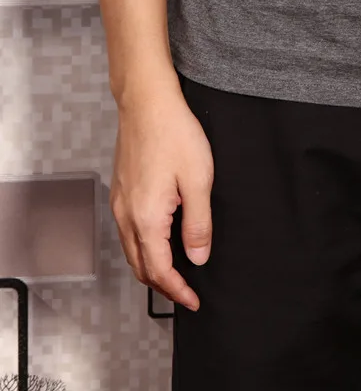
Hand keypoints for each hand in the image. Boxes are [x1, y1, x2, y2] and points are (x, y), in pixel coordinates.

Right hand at [110, 76, 213, 310]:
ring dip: (152, 267)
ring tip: (177, 272)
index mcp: (146, 218)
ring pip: (131, 250)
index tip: (193, 301)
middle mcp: (126, 215)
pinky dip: (143, 247)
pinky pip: (128, 232)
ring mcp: (120, 203)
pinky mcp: (121, 190)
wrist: (147, 102)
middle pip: (140, 267)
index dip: (177, 290)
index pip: (159, 271)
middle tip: (186, 293)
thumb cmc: (174, 134)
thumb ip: (198, 223)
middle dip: (163, 286)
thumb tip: (197, 257)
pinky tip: (161, 240)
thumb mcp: (198, 180)